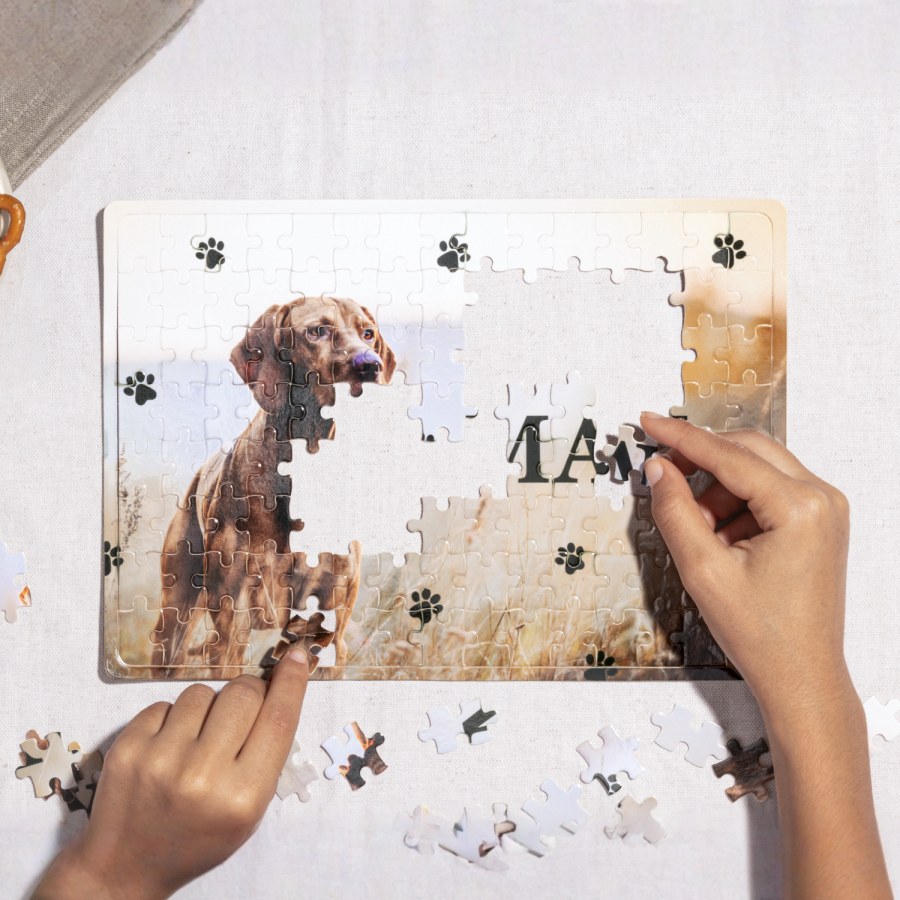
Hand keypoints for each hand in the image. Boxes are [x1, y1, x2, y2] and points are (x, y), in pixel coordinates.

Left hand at [34, 646, 309, 899]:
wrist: (127, 865)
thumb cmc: (199, 836)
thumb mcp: (248, 809)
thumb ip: (266, 753)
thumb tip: (279, 687)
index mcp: (243, 797)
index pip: (279, 720)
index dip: (292, 683)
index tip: (296, 656)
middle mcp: (204, 776)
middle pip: (243, 693)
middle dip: (248, 695)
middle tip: (238, 715)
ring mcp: (161, 760)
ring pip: (202, 692)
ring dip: (206, 708)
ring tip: (195, 741)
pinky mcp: (128, 748)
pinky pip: (164, 703)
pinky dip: (171, 719)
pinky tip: (167, 748)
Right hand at [638, 412, 851, 714]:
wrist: (801, 676)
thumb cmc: (761, 634)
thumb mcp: (702, 570)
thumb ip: (674, 511)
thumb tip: (658, 470)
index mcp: (800, 508)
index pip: (728, 455)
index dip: (681, 437)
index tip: (650, 422)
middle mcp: (821, 499)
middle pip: (747, 450)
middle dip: (701, 460)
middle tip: (662, 472)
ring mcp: (825, 510)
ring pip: (757, 469)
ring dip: (719, 488)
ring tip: (698, 531)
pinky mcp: (819, 522)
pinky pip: (769, 491)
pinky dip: (738, 504)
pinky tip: (721, 539)